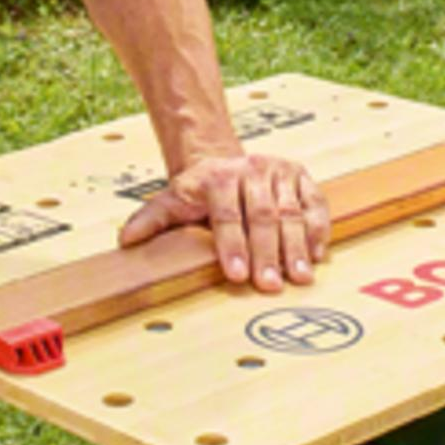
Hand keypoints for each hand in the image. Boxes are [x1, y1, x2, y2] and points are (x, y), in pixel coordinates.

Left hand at [118, 152, 332, 293]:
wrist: (222, 159)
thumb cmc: (199, 190)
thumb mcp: (172, 201)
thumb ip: (151, 220)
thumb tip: (126, 240)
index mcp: (217, 179)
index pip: (226, 216)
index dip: (231, 246)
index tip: (236, 274)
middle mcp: (250, 171)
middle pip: (262, 217)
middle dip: (267, 253)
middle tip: (270, 285)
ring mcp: (279, 172)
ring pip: (291, 212)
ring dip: (297, 246)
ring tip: (299, 277)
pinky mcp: (301, 176)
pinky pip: (315, 202)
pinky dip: (318, 228)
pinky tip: (318, 255)